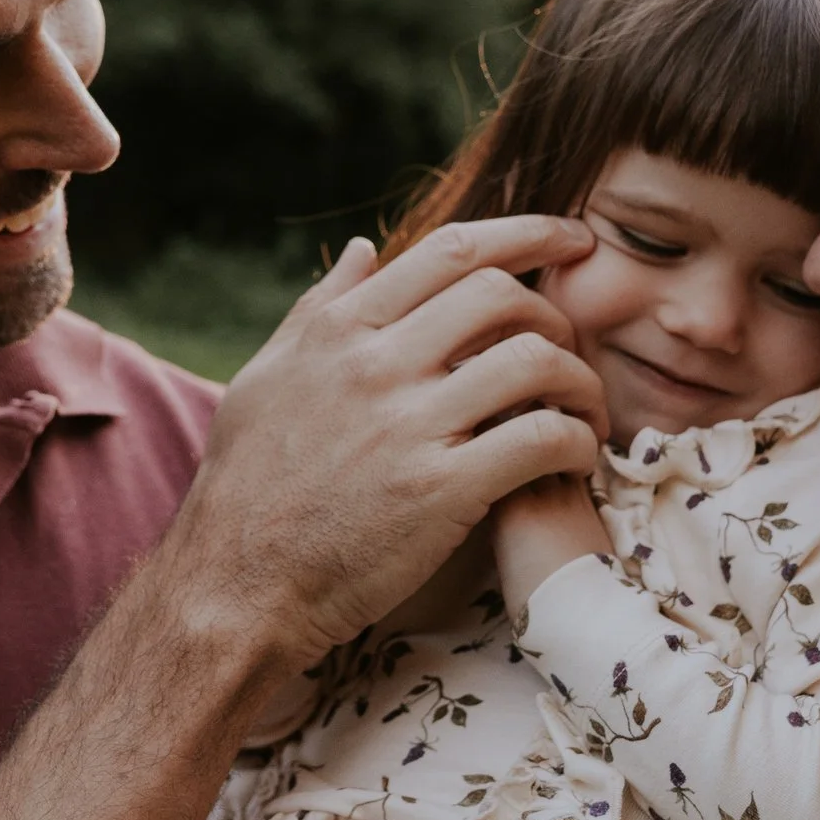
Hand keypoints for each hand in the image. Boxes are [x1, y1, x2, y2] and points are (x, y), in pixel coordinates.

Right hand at [167, 221, 604, 667]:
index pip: (450, 249)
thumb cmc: (247, 486)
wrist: (235, 585)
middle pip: (502, 296)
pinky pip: (540, 438)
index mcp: (338, 330)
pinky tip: (575, 458)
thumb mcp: (266, 377)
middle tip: (570, 348)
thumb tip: (366, 249)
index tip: (571, 240)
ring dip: (579, 380)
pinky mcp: (440, 490)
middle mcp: (376, 364)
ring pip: (534, 361)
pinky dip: (576, 440)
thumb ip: (319, 307)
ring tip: (583, 410)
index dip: (527, 234)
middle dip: (555, 314)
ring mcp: (409, 426)